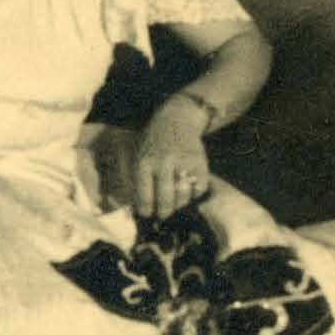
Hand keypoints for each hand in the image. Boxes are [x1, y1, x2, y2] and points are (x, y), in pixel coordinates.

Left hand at [132, 100, 210, 218]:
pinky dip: (194, 194)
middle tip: (163, 214)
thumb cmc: (153, 143)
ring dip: (179, 205)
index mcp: (145, 162)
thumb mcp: (137, 156)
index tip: (147, 214)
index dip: (146, 210)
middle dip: (163, 212)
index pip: (144, 196)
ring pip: (183, 196)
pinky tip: (188, 190)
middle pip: (165, 200)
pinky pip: (199, 189)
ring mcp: (183, 162)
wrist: (176, 120)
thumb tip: (136, 208)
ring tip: (175, 202)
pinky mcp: (200, 162)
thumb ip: (135, 179)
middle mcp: (164, 162)